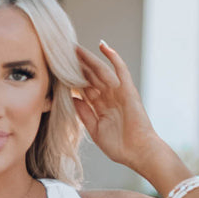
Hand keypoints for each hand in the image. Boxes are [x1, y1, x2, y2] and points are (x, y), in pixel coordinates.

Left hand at [72, 40, 158, 169]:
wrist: (138, 152)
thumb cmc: (119, 146)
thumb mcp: (95, 130)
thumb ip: (84, 114)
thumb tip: (72, 98)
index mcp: (101, 108)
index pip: (85, 89)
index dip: (73, 80)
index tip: (60, 71)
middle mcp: (109, 97)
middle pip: (91, 77)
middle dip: (79, 66)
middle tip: (65, 53)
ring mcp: (118, 92)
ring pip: (101, 71)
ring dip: (89, 59)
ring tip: (76, 49)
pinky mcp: (128, 89)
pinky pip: (120, 69)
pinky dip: (113, 57)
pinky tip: (102, 46)